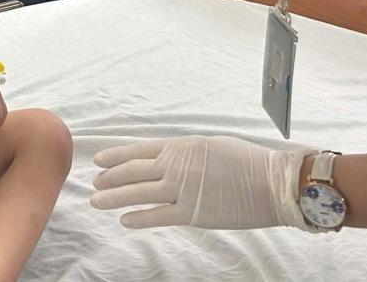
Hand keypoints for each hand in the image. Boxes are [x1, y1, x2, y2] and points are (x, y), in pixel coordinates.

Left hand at [90, 135, 314, 229]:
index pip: (138, 150)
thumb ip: (185, 153)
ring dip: (114, 198)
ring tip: (97, 202)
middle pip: (132, 172)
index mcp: (180, 146)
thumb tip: (168, 160)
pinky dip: (138, 218)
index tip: (99, 161)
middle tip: (94, 184)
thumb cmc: (247, 162)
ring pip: (138, 194)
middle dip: (109, 178)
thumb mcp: (210, 146)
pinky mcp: (193, 213)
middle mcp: (176, 166)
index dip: (115, 156)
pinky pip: (158, 216)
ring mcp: (182, 190)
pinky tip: (124, 220)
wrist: (272, 183)